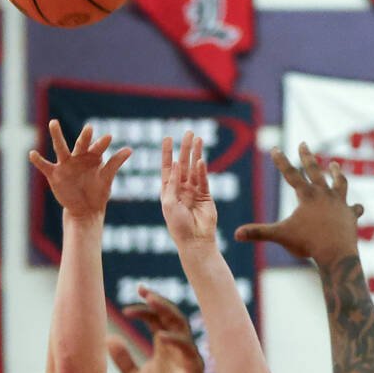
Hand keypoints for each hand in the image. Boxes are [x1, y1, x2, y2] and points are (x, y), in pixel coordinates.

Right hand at [29, 120, 131, 218]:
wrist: (84, 210)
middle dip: (84, 137)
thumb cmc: (97, 192)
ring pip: (60, 148)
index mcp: (92, 157)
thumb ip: (115, 163)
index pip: (97, 148)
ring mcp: (65, 165)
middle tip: (89, 128)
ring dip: (57, 135)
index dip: (102, 144)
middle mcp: (78, 158)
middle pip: (80, 144)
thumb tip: (130, 149)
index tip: (109, 138)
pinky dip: (38, 160)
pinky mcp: (54, 174)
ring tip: (53, 122)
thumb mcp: (106, 179)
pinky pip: (45, 166)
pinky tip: (32, 153)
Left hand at [107, 290, 206, 372]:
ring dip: (166, 311)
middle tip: (141, 288)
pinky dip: (175, 340)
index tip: (125, 307)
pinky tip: (161, 336)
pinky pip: (186, 348)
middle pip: (169, 314)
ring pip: (180, 324)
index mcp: (163, 346)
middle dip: (157, 300)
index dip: (144, 308)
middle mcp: (175, 345)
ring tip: (152, 301)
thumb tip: (109, 338)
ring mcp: (186, 354)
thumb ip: (124, 359)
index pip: (155, 318)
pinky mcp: (193, 366)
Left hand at [160, 131, 216, 248]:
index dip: (167, 152)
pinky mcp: (206, 195)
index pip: (167, 167)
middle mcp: (181, 188)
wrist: (195, 240)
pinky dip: (202, 170)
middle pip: (182, 164)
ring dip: (196, 154)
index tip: (168, 137)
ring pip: (194, 168)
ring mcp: (194, 191)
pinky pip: (204, 179)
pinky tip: (201, 159)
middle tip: (188, 132)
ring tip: (198, 139)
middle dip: (184, 148)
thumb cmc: (178, 226)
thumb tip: (176, 165)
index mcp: (168, 191)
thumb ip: (172, 184)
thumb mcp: (169, 204)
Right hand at [235, 142, 363, 267]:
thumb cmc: (308, 244)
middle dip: (307, 156)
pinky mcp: (351, 215)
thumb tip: (235, 234)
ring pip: (339, 183)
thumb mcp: (281, 236)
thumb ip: (258, 233)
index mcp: (307, 195)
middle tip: (303, 144)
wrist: (337, 253)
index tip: (275, 148)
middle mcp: (324, 194)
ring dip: (336, 173)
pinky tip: (356, 207)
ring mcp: (340, 203)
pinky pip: (354, 209)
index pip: (290, 174)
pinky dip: (354, 208)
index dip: (281, 161)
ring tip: (334, 165)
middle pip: (315, 170)